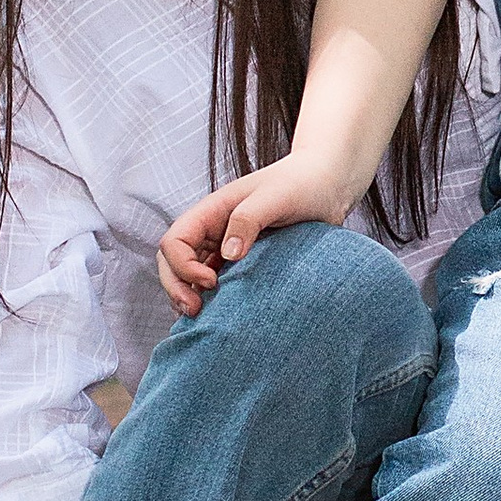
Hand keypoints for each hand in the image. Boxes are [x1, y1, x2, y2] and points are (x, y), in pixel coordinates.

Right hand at [157, 155, 351, 315]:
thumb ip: (248, 220)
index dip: (183, 266)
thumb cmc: (301, 183)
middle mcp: (214, 230)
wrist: (327, 185)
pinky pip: (215, 281)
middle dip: (176, 287)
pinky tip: (220, 314)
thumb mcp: (275, 197)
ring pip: (190, 275)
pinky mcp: (244, 261)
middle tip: (194, 311)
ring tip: (202, 318)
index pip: (175, 241)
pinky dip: (210, 298)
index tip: (212, 281)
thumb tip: (228, 255)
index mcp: (213, 211)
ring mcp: (226, 246)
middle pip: (173, 262)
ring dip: (188, 296)